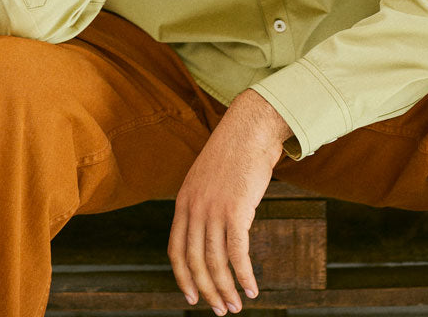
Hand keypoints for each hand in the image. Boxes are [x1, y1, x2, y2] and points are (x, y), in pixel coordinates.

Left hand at [169, 90, 292, 314]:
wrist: (250, 128)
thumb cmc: (235, 153)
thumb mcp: (208, 179)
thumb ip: (205, 203)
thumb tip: (212, 228)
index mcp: (183, 202)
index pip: (175, 250)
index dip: (182, 277)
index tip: (191, 296)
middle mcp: (194, 208)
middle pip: (194, 262)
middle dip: (207, 291)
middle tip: (221, 310)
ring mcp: (213, 210)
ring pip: (215, 262)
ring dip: (227, 289)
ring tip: (237, 306)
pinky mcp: (236, 211)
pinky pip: (237, 253)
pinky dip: (244, 275)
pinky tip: (252, 288)